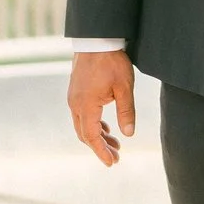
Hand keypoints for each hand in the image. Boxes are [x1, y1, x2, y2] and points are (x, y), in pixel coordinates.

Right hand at [68, 51, 137, 165]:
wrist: (96, 39)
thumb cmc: (112, 62)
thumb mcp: (124, 87)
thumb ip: (126, 112)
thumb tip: (129, 135)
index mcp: (86, 106)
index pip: (92, 137)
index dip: (102, 152)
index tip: (112, 163)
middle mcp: (75, 104)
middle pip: (85, 134)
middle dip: (100, 147)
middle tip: (117, 157)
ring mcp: (74, 98)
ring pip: (83, 125)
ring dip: (98, 136)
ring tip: (115, 144)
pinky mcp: (76, 92)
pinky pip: (82, 115)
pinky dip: (94, 125)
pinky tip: (106, 128)